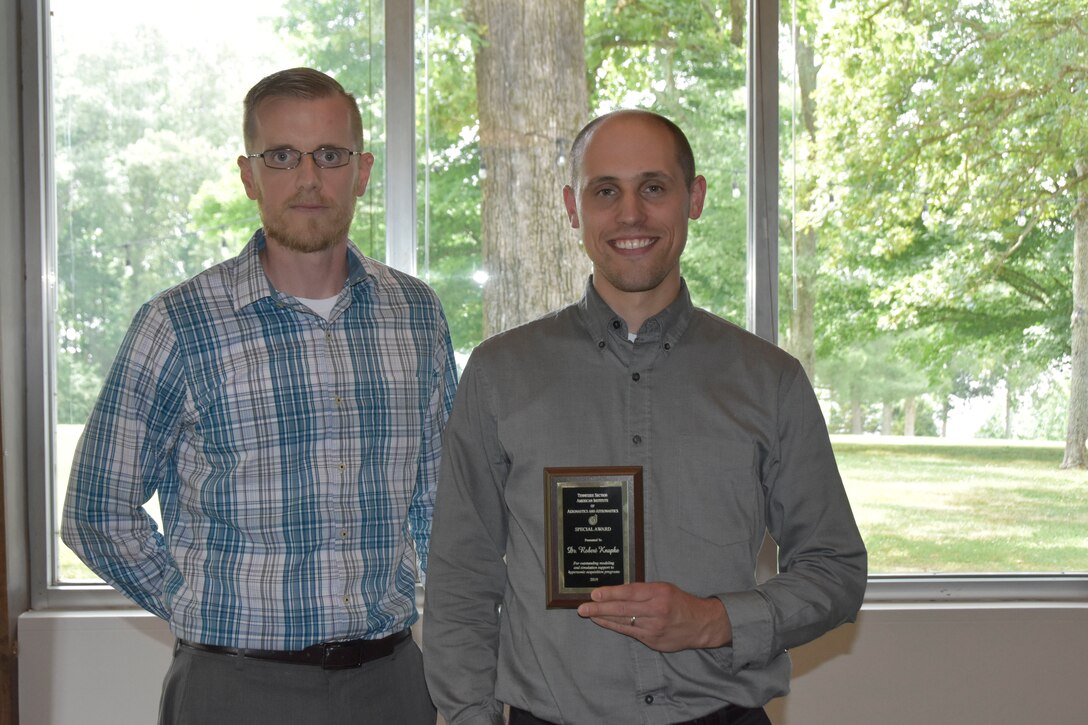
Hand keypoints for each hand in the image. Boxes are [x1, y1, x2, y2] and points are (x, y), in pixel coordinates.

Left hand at [576, 581, 732, 652]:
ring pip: (623, 622)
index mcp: (659, 593)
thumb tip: (616, 591)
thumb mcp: (664, 589)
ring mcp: (654, 627)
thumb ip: (642, 591)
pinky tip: (603, 622)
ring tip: (588, 614)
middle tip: (583, 607)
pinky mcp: (653, 640)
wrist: (701, 624)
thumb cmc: (680, 602)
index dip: (610, 593)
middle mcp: (656, 610)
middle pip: (623, 608)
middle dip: (600, 607)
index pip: (630, 592)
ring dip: (603, 618)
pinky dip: (614, 626)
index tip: (594, 593)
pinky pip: (629, 632)